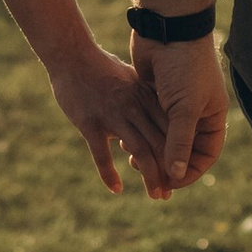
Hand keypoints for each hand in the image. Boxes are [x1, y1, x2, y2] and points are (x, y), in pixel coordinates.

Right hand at [44, 42, 172, 196]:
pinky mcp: (90, 123)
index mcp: (146, 98)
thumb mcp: (130, 80)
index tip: (180, 173)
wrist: (72, 56)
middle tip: (169, 193)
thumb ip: (144, 100)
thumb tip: (154, 118)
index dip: (178, 154)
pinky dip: (109, 174)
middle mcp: (135, 107)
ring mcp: (113, 115)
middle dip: (168, 171)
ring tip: (156, 195)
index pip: (170, 130)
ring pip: (140, 151)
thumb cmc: (101, 68)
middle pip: (159, 144)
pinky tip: (116, 188)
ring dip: (150, 176)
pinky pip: (102, 154)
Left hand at [130, 31, 229, 199]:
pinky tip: (123, 142)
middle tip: (148, 179)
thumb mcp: (185, 107)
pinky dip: (138, 133)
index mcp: (211, 116)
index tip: (169, 184)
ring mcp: (174, 103)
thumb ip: (180, 141)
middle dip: (166, 166)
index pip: (205, 155)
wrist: (167, 27)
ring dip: (149, 151)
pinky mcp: (154, 95)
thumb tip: (176, 175)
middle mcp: (195, 112)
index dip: (189, 172)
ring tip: (131, 161)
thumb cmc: (185, 66)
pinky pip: (147, 123)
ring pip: (161, 138)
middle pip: (182, 150)